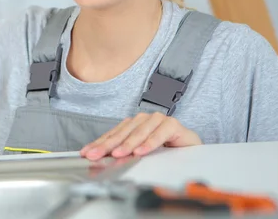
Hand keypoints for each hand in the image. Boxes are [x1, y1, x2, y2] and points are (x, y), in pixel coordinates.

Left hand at [80, 112, 201, 160]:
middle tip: (96, 154)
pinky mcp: (173, 125)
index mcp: (133, 124)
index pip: (113, 134)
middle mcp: (144, 120)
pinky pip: (159, 134)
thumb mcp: (139, 153)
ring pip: (140, 132)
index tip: (86, 153)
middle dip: (108, 145)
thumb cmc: (165, 151)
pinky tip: (141, 151)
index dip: (99, 143)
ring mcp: (158, 120)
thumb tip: (102, 158)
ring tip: (118, 154)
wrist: (191, 150)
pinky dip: (149, 143)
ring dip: (128, 144)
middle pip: (123, 133)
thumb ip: (124, 152)